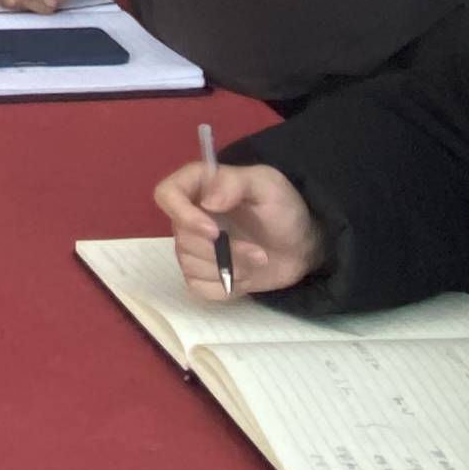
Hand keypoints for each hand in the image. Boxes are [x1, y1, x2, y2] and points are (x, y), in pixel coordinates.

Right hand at [153, 154, 322, 299]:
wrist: (302, 246)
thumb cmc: (284, 209)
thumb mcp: (266, 185)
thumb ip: (234, 183)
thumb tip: (207, 202)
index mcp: (199, 186)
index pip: (166, 195)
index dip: (183, 215)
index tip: (213, 231)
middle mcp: (190, 216)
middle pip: (182, 238)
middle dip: (223, 251)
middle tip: (258, 252)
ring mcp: (194, 247)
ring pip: (189, 264)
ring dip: (229, 268)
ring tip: (257, 260)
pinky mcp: (203, 274)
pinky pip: (198, 286)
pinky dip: (224, 286)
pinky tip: (245, 276)